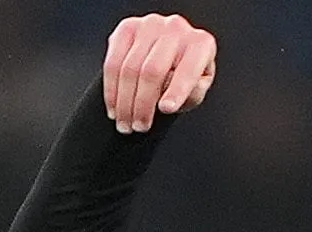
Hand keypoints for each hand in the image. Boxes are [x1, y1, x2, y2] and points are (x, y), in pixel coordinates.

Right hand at [103, 13, 216, 130]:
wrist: (170, 53)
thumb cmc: (185, 74)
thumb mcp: (197, 88)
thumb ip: (192, 93)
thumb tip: (173, 98)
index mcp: (200, 44)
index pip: (186, 69)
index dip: (176, 91)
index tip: (166, 109)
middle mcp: (175, 29)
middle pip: (152, 71)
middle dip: (143, 104)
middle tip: (139, 126)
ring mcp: (150, 25)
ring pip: (129, 69)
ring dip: (124, 102)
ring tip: (125, 123)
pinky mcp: (128, 28)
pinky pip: (113, 63)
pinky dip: (111, 90)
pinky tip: (114, 107)